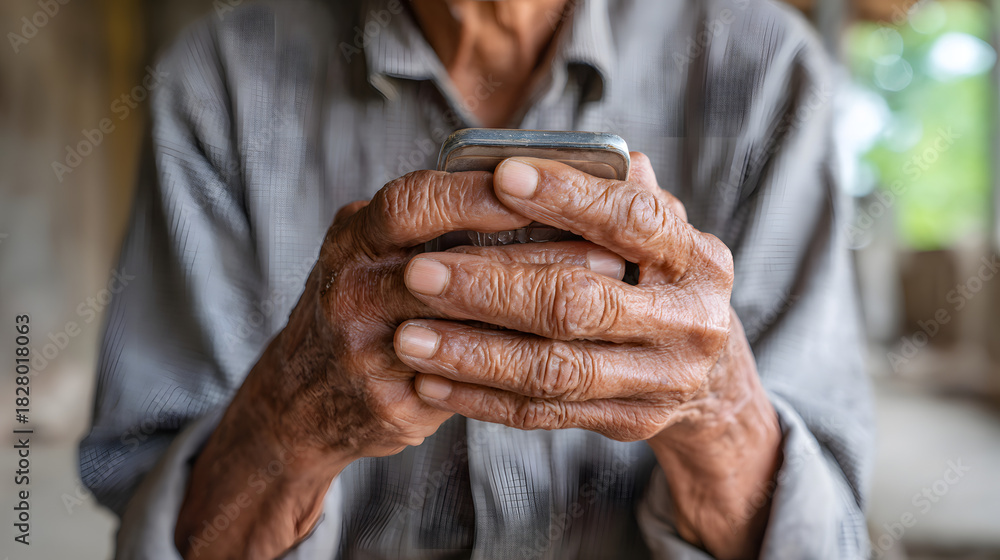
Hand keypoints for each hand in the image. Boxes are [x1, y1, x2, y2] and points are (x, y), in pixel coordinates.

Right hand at [174, 169, 629, 558]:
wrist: (302, 397)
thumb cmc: (365, 303)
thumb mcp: (378, 248)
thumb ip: (439, 220)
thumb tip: (544, 186)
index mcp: (355, 237)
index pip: (414, 202)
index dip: (476, 194)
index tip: (541, 186)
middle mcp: (352, 288)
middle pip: (448, 266)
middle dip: (536, 257)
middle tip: (610, 254)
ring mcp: (364, 349)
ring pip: (464, 329)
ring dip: (540, 316)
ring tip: (604, 306)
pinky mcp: (386, 400)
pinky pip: (464, 385)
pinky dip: (519, 368)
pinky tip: (570, 356)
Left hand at [395, 153, 732, 439]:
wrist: (710, 372)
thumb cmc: (659, 277)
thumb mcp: (657, 233)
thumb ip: (613, 193)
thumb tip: (550, 152)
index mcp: (697, 259)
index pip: (632, 219)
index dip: (568, 197)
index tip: (499, 177)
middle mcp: (688, 322)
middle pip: (579, 304)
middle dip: (491, 288)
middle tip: (419, 273)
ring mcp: (662, 381)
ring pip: (554, 370)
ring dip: (473, 354)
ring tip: (408, 337)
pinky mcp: (630, 422)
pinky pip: (545, 413)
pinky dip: (482, 398)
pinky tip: (431, 380)